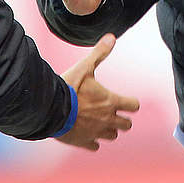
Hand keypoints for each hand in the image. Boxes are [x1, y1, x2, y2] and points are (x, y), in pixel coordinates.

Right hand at [56, 33, 140, 149]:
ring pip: (112, 136)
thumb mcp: (84, 67)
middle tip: (114, 112)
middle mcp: (107, 119)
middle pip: (127, 125)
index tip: (127, 101)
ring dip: (110, 130)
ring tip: (101, 122)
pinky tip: (88, 134)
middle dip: (123, 118)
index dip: (131, 102)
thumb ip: (99, 53)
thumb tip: (111, 36)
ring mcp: (96, 132)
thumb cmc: (68, 87)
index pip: (133, 106)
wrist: (49, 108)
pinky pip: (95, 146)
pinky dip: (93, 141)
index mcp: (110, 101)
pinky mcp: (83, 141)